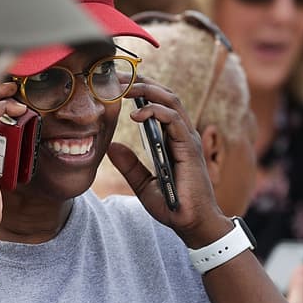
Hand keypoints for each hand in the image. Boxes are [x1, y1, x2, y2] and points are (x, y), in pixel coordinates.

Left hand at [105, 75, 228, 246]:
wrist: (191, 224)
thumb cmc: (173, 205)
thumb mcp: (142, 183)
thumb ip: (129, 165)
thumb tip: (111, 146)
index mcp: (172, 139)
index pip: (157, 104)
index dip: (139, 90)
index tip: (116, 85)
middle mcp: (182, 134)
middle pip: (164, 95)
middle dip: (140, 82)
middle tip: (115, 78)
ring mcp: (187, 139)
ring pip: (170, 100)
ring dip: (146, 90)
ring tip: (123, 88)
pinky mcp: (189, 147)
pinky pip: (174, 119)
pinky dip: (155, 111)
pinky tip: (136, 112)